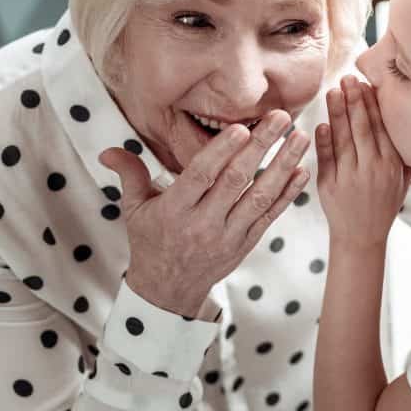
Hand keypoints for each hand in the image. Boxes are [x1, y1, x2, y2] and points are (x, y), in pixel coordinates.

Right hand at [99, 110, 309, 315]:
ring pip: (260, 197)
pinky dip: (288, 194)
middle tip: (282, 118)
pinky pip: (270, 216)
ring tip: (301, 138)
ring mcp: (228, 236)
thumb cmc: (151, 242)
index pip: (200, 177)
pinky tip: (303, 171)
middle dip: (262, 148)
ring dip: (283, 166)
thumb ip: (129, 175)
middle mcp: (203, 224)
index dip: (221, 152)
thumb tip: (108, 151)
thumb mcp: (134, 210)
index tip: (242, 128)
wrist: (168, 291)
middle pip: (236, 182)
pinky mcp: (246, 243)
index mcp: (174, 210)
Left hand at [316, 75, 410, 250]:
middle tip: (347, 78)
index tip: (366, 84)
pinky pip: (326, 158)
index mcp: (391, 165)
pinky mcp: (328, 186)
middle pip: (362, 129)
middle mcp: (371, 170)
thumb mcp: (401, 180)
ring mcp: (349, 178)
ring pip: (342, 140)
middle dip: (354, 101)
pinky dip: (323, 140)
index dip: (372, 105)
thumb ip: (404, 153)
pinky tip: (321, 123)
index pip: (381, 128)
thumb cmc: (383, 204)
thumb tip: (405, 119)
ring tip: (332, 92)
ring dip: (337, 114)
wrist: (362, 237)